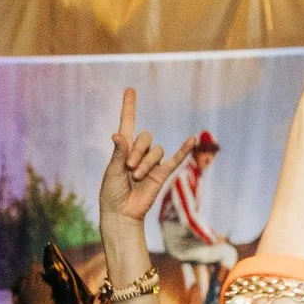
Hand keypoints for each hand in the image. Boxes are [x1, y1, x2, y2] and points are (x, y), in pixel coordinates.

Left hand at [97, 89, 196, 233]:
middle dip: (137, 151)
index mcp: (123, 148)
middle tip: (129, 169)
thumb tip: (118, 135)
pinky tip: (192, 140)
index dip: (129, 107)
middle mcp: (139, 152)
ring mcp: (152, 163)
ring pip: (156, 151)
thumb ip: (119, 153)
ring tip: (136, 177)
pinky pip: (176, 159)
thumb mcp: (112, 171)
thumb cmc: (112, 193)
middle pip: (145, 137)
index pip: (128, 122)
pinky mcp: (162, 174)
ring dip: (146, 163)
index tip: (130, 90)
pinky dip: (184, 150)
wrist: (122, 213)